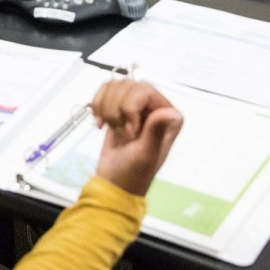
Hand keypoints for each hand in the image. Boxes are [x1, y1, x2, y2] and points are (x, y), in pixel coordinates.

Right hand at [89, 80, 183, 195]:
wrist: (113, 184)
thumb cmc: (133, 175)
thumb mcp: (146, 155)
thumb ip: (155, 131)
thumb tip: (172, 113)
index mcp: (169, 117)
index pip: (145, 91)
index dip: (130, 108)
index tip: (129, 131)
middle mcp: (155, 108)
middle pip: (128, 86)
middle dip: (116, 109)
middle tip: (120, 132)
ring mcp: (136, 107)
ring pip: (114, 86)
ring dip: (105, 108)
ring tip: (112, 129)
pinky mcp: (119, 109)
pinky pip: (104, 92)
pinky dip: (97, 106)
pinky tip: (101, 124)